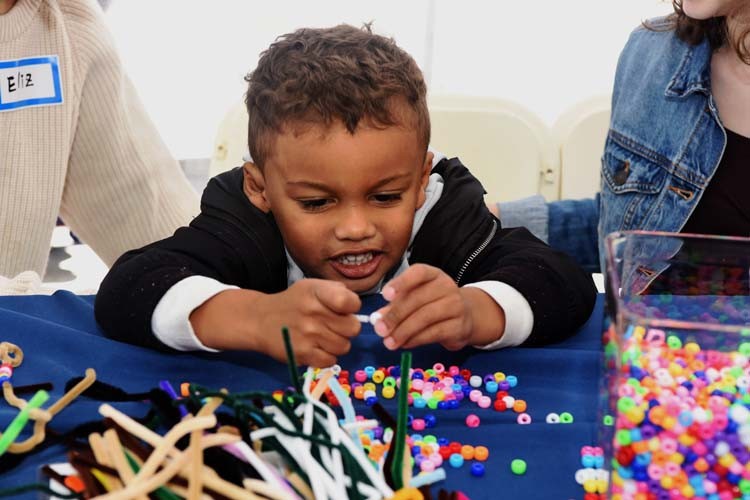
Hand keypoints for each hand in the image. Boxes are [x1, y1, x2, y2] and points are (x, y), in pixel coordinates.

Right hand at [190, 279, 360, 366]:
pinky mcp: (303, 355)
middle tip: (332, 325)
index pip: (351, 303)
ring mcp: (308, 335)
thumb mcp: (312, 287)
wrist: (261, 320)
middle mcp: (313, 313)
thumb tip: (356, 307)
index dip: (352, 307)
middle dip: (346, 327)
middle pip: (353, 328)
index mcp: (317, 292)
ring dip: (337, 343)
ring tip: (323, 336)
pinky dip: (327, 356)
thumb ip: (337, 291)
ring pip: (344, 346)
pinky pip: (331, 360)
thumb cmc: (293, 302)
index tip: (341, 308)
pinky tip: (317, 347)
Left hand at [372, 264, 473, 349]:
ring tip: (389, 342)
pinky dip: (415, 340)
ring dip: (403, 331)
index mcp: (433, 275)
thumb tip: (377, 319)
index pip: (418, 273)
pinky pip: (434, 333)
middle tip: (380, 329)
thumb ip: (395, 306)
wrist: (465, 316)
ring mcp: (456, 305)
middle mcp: (446, 286)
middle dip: (395, 315)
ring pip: (425, 317)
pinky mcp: (459, 326)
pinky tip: (404, 344)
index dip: (401, 282)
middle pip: (418, 298)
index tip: (385, 296)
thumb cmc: (433, 304)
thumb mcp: (414, 299)